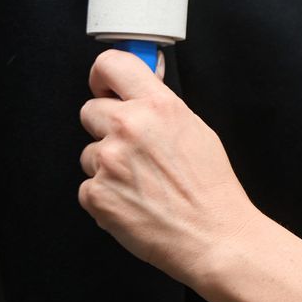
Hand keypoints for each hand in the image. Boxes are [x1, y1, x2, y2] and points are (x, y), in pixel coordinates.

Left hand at [78, 49, 262, 290]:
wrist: (214, 237)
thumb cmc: (212, 190)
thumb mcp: (196, 130)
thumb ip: (162, 106)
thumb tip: (143, 82)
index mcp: (158, 106)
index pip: (110, 64)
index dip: (103, 77)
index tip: (105, 88)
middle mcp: (130, 127)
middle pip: (89, 110)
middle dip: (106, 128)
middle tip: (133, 151)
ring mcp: (109, 161)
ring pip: (88, 152)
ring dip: (106, 166)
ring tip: (141, 183)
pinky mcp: (96, 194)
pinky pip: (87, 187)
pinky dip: (105, 197)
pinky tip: (134, 202)